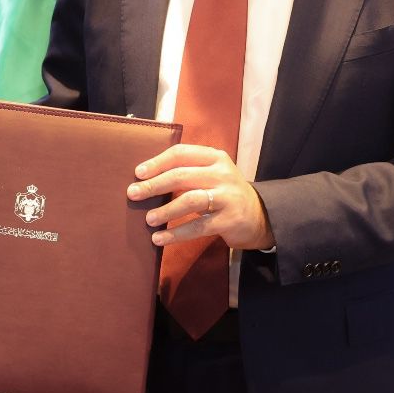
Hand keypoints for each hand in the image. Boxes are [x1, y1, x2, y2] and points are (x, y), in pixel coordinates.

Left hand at [127, 143, 274, 250]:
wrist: (260, 216)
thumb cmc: (224, 193)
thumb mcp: (211, 175)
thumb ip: (186, 173)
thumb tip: (145, 181)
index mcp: (215, 158)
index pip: (181, 153)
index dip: (157, 162)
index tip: (138, 173)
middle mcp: (223, 174)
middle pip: (182, 175)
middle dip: (154, 185)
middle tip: (133, 195)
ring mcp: (228, 197)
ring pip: (190, 200)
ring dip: (166, 210)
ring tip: (148, 219)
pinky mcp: (230, 220)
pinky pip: (198, 226)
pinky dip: (176, 233)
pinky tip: (160, 239)